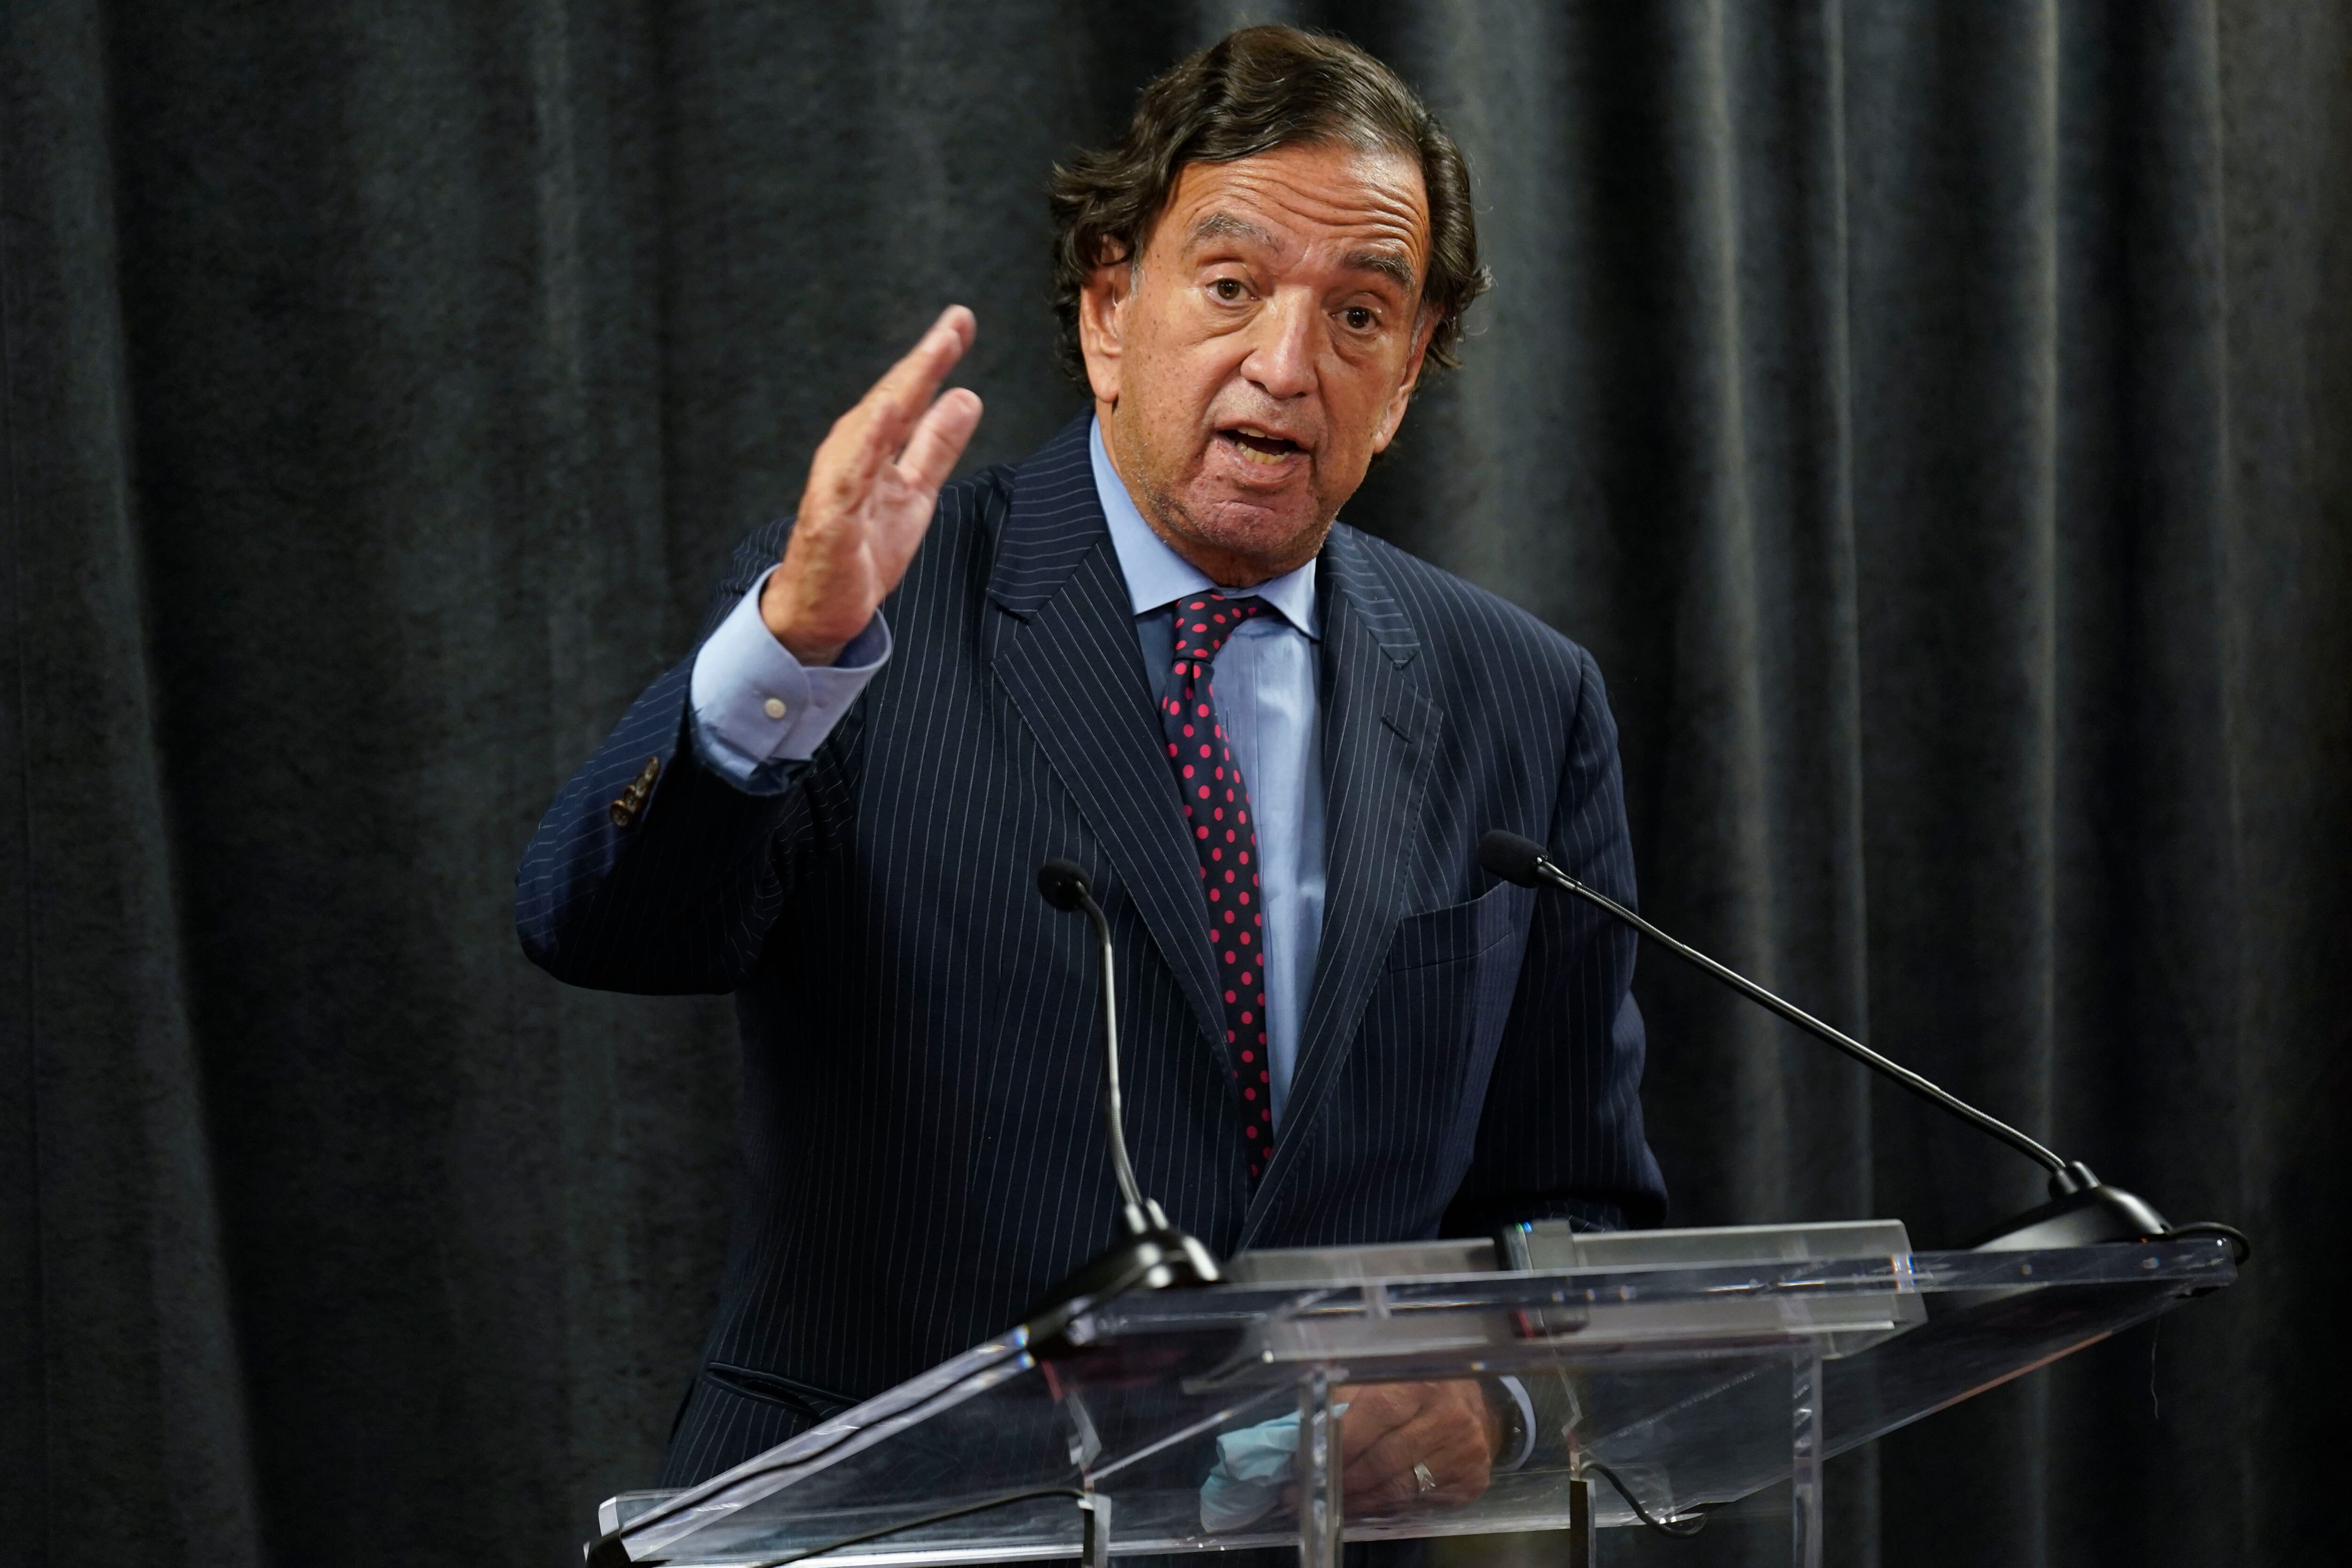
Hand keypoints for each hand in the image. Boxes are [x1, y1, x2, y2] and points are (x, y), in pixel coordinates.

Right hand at [761, 306, 982, 663]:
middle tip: (958, 320)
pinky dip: (866, 442)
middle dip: (925, 359)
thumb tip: (967, 396)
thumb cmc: (863, 549)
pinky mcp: (829, 516)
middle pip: (892, 399)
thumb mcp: (916, 493)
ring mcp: (839, 483)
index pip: (909, 396)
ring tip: (932, 352)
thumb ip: (936, 446)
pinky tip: (884, 412)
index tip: (961, 322)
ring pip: (871, 427)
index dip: (935, 359)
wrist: (822, 609)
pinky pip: (849, 474)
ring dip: (901, 388)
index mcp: (876, 448)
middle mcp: (854, 455)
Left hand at [1287, 1381, 1500, 1515]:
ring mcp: (1464, 1453)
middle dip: (1342, 1479)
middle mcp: (1449, 1418)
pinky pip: (1417, 1502)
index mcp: (1423, 1383)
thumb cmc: (1419, 1387)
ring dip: (1359, 1499)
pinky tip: (1365, 1503)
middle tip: (1311, 1490)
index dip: (1340, 1441)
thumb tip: (1308, 1414)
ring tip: (1332, 1501)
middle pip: (1384, 1460)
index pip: (1376, 1413)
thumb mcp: (1386, 1375)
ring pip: (1398, 1488)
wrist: (1475, 1406)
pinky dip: (1386, 1506)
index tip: (1308, 1460)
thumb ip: (1348, 1390)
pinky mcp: (1470, 1481)